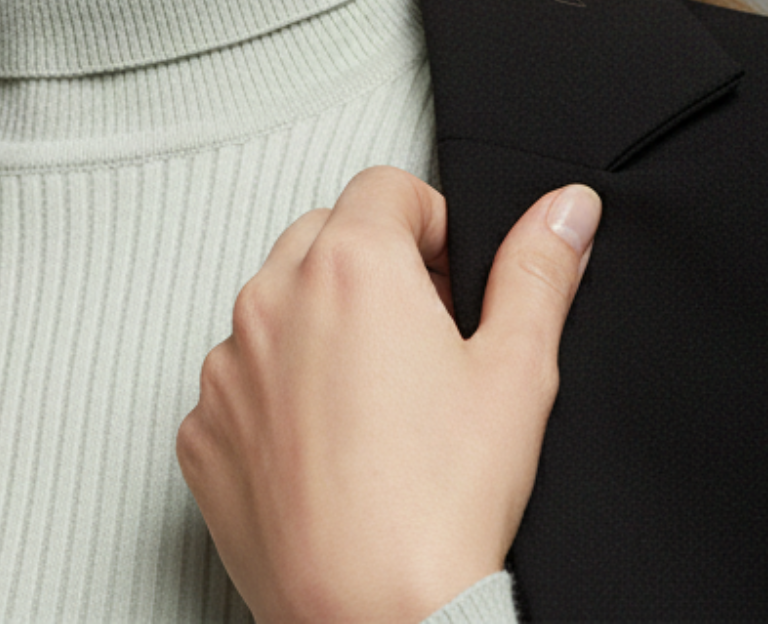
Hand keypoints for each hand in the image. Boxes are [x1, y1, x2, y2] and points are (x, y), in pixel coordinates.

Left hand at [176, 167, 598, 623]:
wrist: (375, 622)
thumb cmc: (441, 508)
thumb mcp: (516, 371)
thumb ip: (538, 270)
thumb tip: (566, 209)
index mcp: (350, 264)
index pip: (388, 188)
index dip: (433, 229)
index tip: (451, 286)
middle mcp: (271, 298)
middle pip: (326, 238)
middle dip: (376, 272)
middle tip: (425, 347)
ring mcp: (226, 367)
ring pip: (276, 309)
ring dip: (320, 331)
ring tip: (378, 410)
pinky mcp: (201, 430)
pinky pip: (239, 385)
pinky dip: (277, 401)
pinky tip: (329, 453)